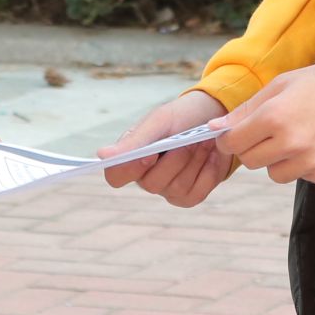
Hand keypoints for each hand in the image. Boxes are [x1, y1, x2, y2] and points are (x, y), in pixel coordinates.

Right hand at [100, 90, 229, 206]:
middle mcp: (145, 178)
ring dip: (195, 161)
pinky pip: (196, 193)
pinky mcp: (188, 197)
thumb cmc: (179, 118)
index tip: (150, 153)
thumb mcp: (158, 122)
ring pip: (177, 187)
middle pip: (152, 184)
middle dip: (176, 159)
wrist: (213, 118)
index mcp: (131, 157)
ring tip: (203, 141)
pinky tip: (212, 155)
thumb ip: (134, 141)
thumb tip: (101, 155)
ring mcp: (167, 190)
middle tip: (191, 139)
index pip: (116, 176)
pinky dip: (208, 172)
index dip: (130, 168)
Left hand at [217, 66, 314, 185]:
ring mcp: (309, 162)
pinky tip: (314, 144)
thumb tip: (214, 129)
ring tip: (294, 137)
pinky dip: (301, 164)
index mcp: (274, 117)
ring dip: (277, 159)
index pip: (233, 142)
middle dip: (252, 147)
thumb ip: (245, 110)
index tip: (233, 134)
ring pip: (274, 173)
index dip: (228, 139)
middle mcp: (290, 143)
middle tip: (267, 132)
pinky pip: (300, 176)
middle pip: (250, 161)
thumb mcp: (279, 86)